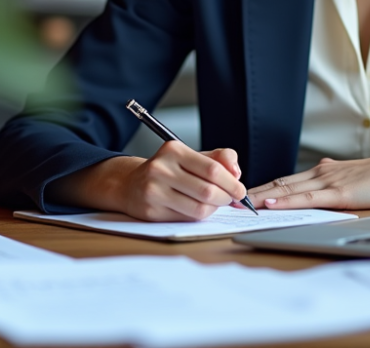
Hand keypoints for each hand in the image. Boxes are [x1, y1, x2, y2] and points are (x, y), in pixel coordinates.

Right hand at [49, 142, 246, 221]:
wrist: (130, 184)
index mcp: (174, 150)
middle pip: (208, 191)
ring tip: (214, 204)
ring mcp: (154, 191)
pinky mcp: (151, 211)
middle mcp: (161, 168)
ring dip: (213, 209)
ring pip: (199, 208)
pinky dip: (199, 216)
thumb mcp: (191, 157)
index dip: (231, 182)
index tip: (240, 190)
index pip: (212, 169)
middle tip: (230, 199)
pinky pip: (186, 219)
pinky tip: (197, 209)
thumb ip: (219, 159)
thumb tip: (236, 173)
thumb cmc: (168, 170)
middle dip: (225, 198)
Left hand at [247, 149, 369, 209]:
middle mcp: (321, 173)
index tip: (246, 193)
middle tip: (231, 197)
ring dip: (262, 196)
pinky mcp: (337, 194)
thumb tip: (322, 177)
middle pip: (280, 182)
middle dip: (255, 191)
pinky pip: (306, 198)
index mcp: (325, 171)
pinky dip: (285, 201)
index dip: (266, 187)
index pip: (287, 179)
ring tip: (241, 203)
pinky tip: (271, 203)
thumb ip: (336, 179)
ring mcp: (328, 182)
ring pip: (287, 189)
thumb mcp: (354, 176)